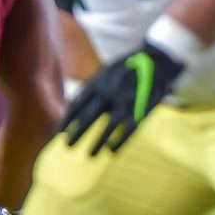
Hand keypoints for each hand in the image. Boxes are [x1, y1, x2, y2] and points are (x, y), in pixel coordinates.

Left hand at [59, 39, 186, 154]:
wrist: (156, 59)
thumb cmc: (127, 66)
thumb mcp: (105, 71)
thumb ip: (91, 88)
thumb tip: (72, 103)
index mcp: (97, 83)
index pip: (77, 105)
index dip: (67, 120)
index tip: (58, 133)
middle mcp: (108, 93)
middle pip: (89, 118)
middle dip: (77, 133)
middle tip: (67, 146)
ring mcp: (125, 102)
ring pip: (108, 127)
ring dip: (98, 142)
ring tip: (90, 155)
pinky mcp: (141, 109)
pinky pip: (128, 130)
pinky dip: (120, 141)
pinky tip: (112, 151)